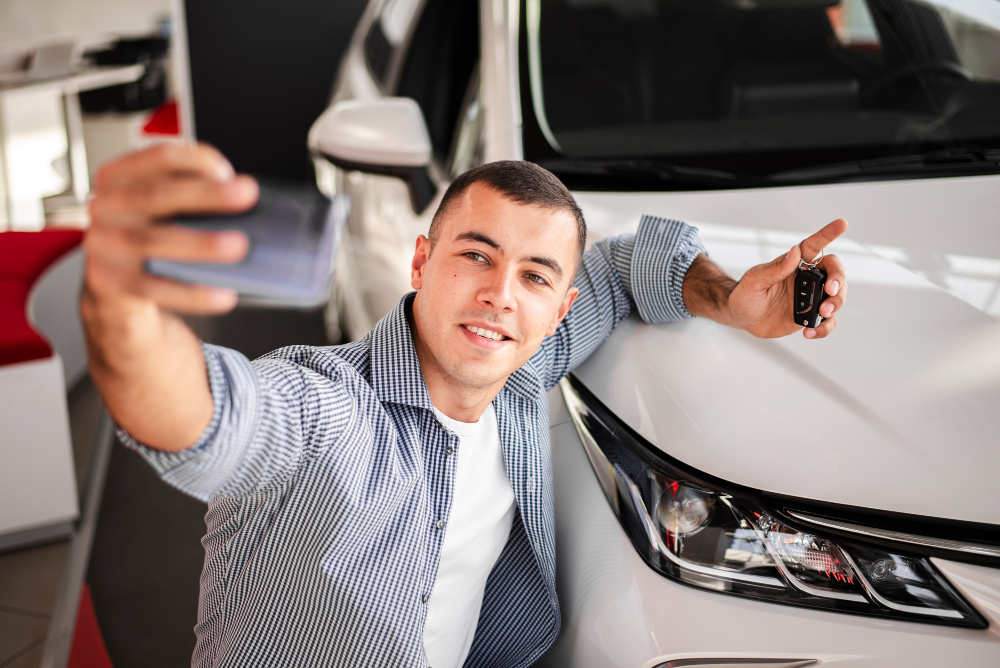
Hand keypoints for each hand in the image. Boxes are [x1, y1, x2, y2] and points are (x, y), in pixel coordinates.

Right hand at [84, 143, 257, 314]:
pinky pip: (157, 288)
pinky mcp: (114, 283)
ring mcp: (106, 246)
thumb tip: (242, 198)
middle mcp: (107, 207)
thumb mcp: (161, 205)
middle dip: (205, 194)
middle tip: (246, 195)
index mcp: (120, 177)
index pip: (157, 157)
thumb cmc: (151, 233)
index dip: (194, 160)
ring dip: (200, 243)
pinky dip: (194, 292)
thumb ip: (190, 195)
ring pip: (153, 242)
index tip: (227, 172)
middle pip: (156, 196)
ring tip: (237, 246)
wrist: (115, 282)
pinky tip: (224, 293)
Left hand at [728, 219, 848, 339]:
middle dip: (838, 281)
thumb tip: (794, 251)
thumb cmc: (745, 295)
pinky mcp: (810, 316)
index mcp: (794, 264)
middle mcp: (806, 278)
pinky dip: (824, 327)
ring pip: (837, 296)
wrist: (742, 318)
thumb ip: (775, 268)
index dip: (828, 234)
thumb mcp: (754, 281)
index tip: (842, 223)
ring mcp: (810, 297)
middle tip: (830, 291)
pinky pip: (827, 321)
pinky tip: (810, 332)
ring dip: (835, 304)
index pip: (814, 246)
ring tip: (822, 313)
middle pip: (835, 272)